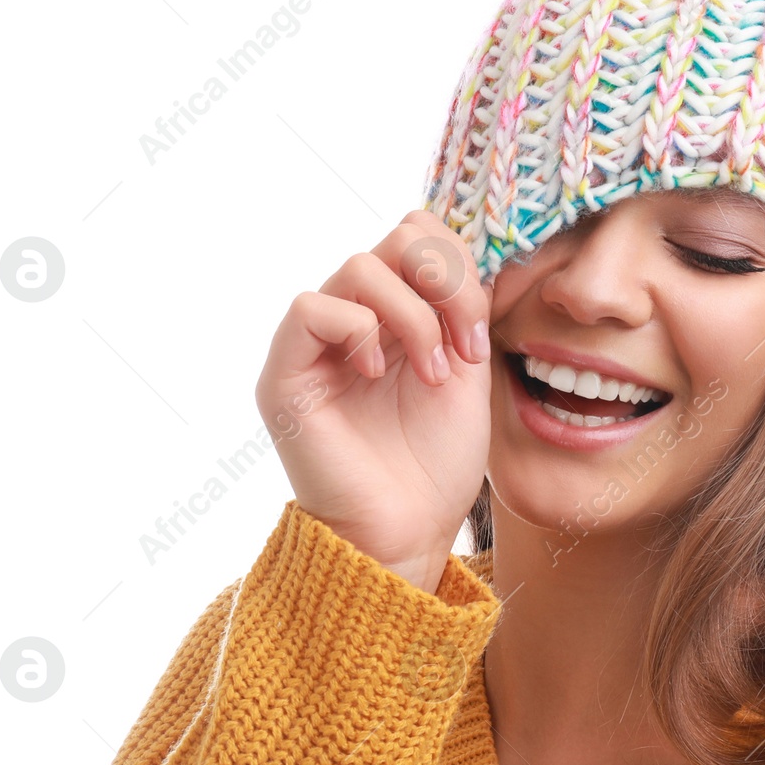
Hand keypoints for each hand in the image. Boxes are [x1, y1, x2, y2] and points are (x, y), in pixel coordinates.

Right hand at [255, 211, 491, 593]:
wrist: (408, 530)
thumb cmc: (435, 464)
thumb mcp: (466, 370)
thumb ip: (461, 307)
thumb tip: (462, 249)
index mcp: (396, 314)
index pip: (419, 235)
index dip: (460, 268)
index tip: (478, 339)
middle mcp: (353, 319)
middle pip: (396, 236)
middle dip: (447, 285)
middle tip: (464, 351)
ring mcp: (316, 344)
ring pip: (360, 266)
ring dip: (414, 317)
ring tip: (430, 374)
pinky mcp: (285, 374)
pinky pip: (312, 308)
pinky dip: (359, 331)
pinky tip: (376, 374)